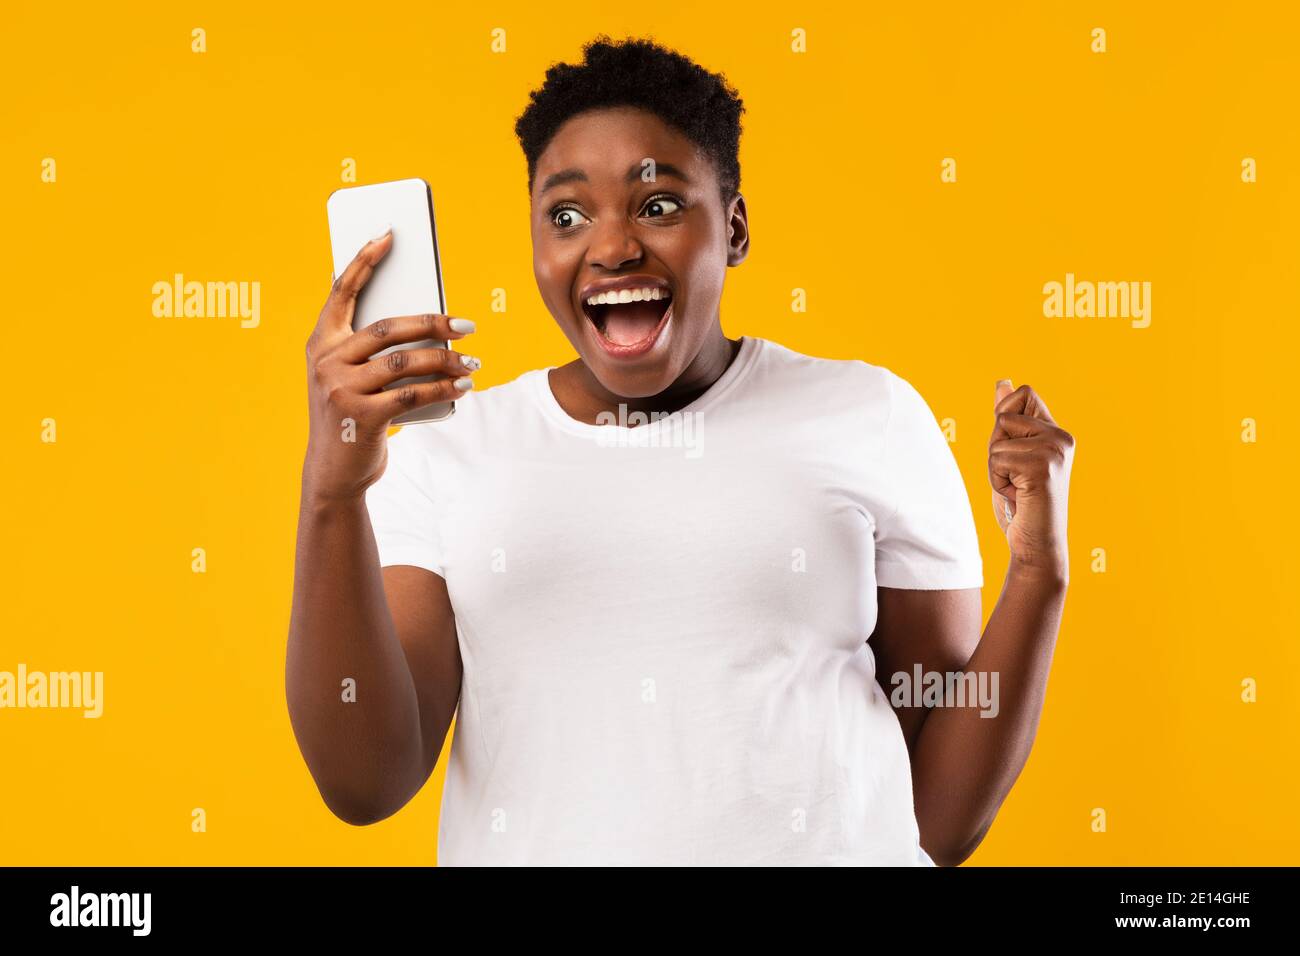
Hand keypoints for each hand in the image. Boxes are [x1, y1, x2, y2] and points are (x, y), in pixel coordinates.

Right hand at [302, 228, 478, 501]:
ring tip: (472, 362)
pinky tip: (463, 385)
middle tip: (467, 325)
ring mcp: (340, 389)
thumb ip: (368, 349)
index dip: (364, 261)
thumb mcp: (348, 377)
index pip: (341, 291)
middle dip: (433, 322)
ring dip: (446, 360)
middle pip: (389, 327)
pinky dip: (443, 388)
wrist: (333, 472)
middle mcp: (326, 362)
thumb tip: (424, 320)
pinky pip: (412, 394)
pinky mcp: (360, 416)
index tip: (388, 235)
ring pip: (405, 361)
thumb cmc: (350, 415)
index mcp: (320, 343)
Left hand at [989, 380, 1074, 581]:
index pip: (1023, 393)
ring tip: (1016, 488)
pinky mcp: (1043, 467)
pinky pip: (996, 459)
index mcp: (1057, 431)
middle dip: (995, 448)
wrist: (1036, 544)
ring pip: (996, 441)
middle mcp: (1061, 437)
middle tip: (1014, 476)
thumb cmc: (1021, 502)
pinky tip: (1017, 496)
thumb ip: (1008, 418)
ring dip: (995, 468)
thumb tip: (1003, 382)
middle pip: (1002, 416)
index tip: (1015, 453)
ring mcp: (1055, 451)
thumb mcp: (1010, 454)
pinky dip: (997, 481)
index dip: (1003, 419)